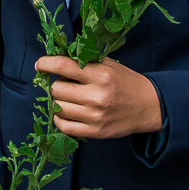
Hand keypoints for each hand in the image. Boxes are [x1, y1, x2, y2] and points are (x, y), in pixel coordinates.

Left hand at [38, 55, 163, 138]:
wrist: (148, 106)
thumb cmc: (125, 82)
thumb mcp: (108, 65)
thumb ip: (85, 61)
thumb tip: (56, 57)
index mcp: (100, 75)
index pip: (64, 66)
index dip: (46, 63)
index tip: (40, 64)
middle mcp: (97, 96)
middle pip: (57, 89)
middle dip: (57, 84)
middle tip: (64, 84)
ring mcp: (95, 116)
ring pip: (58, 107)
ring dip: (57, 101)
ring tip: (67, 98)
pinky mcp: (95, 132)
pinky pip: (64, 126)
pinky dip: (60, 118)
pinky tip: (65, 112)